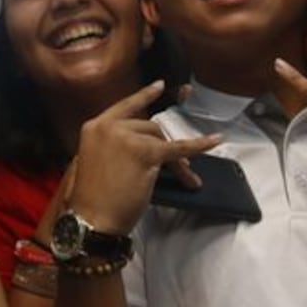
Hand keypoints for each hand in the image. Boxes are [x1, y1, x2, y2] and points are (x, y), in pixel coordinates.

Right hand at [67, 80, 221, 235]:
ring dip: (177, 159)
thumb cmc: (91, 200)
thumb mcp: (93, 163)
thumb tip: (137, 149)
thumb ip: (111, 147)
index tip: (159, 86)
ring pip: (163, 140)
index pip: (125, 106)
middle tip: (179, 166)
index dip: (144, 96)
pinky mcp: (146, 153)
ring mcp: (128, 137)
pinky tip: (215, 140)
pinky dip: (199, 145)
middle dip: (164, 145)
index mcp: (95, 127)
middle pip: (149, 127)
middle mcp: (110, 127)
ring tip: (185, 177)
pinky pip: (179, 148)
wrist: (91, 220)